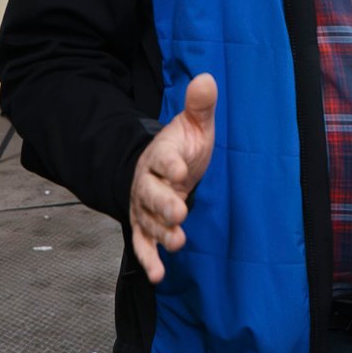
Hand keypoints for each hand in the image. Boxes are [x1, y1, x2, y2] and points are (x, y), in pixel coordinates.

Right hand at [130, 73, 216, 283]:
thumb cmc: (184, 147)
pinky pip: (143, 244)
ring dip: (161, 233)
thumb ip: (200, 106)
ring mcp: (144, 207)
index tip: (182, 170)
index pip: (163, 158)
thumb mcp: (195, 125)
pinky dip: (149, 259)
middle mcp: (147, 182)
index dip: (171, 164)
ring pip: (148, 221)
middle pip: (151, 194)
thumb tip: (207, 77)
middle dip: (163, 203)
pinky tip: (158, 275)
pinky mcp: (146, 227)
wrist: (166, 170)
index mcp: (161, 155)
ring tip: (178, 242)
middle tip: (179, 212)